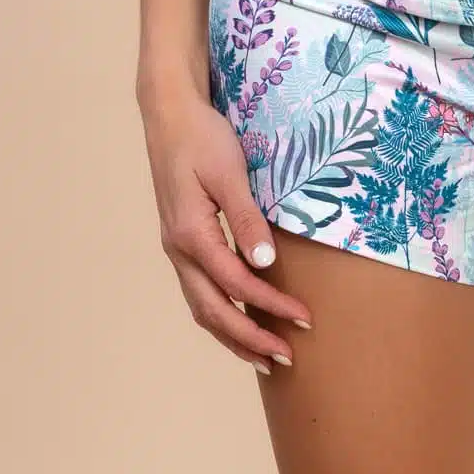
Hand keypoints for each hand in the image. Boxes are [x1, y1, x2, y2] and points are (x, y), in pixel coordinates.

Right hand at [140, 83, 313, 372]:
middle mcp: (179, 250)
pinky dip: (220, 314)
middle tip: (287, 358)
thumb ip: (246, 217)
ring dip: (233, 335)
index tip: (304, 319)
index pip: (237, 285)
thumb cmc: (202, 138)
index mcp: (191, 235)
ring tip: (264, 357)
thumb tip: (264, 263)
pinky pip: (199, 291)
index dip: (271, 306)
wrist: (169, 115)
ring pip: (202, 307)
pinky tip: (239, 321)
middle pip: (214, 311)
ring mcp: (176, 248)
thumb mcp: (229, 172)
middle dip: (251, 339)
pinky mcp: (181, 241)